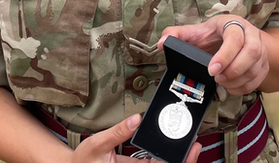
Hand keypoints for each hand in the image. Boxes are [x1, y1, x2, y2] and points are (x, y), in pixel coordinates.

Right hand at [71, 114, 201, 162]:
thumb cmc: (82, 161)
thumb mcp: (97, 145)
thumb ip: (117, 133)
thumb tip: (136, 119)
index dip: (182, 162)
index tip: (193, 150)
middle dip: (184, 160)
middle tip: (196, 144)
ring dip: (176, 157)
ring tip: (188, 142)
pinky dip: (163, 155)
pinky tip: (170, 143)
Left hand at [158, 16, 269, 95]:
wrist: (238, 38)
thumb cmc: (214, 35)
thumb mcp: (195, 31)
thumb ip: (176, 34)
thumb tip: (162, 43)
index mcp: (233, 24)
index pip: (235, 37)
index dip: (225, 55)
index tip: (211, 70)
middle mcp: (250, 35)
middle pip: (252, 52)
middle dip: (234, 70)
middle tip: (217, 79)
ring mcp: (260, 50)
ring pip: (256, 68)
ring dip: (238, 81)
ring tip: (222, 83)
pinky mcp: (263, 65)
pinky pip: (258, 79)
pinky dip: (244, 87)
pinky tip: (231, 87)